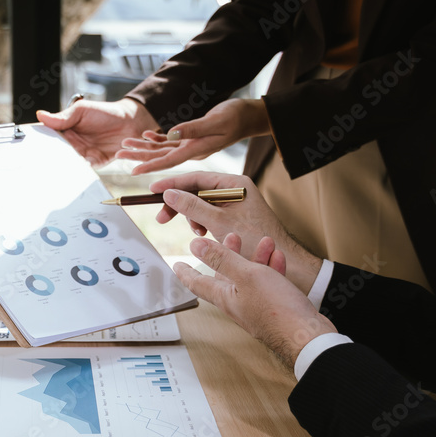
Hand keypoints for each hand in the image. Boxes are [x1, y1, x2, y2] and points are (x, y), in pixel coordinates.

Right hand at [36, 98, 158, 166]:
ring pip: (68, 162)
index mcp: (65, 130)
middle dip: (48, 159)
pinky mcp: (94, 162)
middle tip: (36, 166)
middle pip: (57, 153)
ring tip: (50, 173)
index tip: (29, 149)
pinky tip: (72, 173)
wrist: (130, 122)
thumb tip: (40, 115)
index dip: (40, 143)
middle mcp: (72, 143)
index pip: (49, 137)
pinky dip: (78, 172)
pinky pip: (84, 168)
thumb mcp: (81, 111)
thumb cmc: (105, 112)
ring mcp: (82, 154)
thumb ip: (62, 117)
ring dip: (61, 167)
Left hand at [115, 99, 270, 173]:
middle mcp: (191, 152)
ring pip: (163, 150)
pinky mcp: (192, 139)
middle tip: (118, 152)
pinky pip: (171, 143)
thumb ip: (194, 128)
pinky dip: (158, 139)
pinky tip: (147, 135)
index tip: (133, 171)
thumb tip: (171, 133)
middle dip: (139, 156)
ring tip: (125, 143)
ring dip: (144, 147)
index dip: (150, 166)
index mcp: (196, 150)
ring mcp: (191, 147)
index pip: (169, 161)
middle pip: (160, 157)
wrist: (248, 116)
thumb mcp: (215, 121)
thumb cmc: (235, 117)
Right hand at [153, 172, 321, 293]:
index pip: (197, 177)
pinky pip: (211, 215)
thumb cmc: (256, 239)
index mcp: (235, 183)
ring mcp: (235, 203)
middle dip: (180, 205)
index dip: (173, 184)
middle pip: (197, 190)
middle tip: (163, 217)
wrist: (281, 259)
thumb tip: (169, 194)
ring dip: (193, 218)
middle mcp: (235, 189)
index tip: (154, 191)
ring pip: (202, 205)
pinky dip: (203, 225)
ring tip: (197, 232)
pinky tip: (204, 235)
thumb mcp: (218, 222)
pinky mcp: (235, 216)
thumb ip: (192, 206)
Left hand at [175, 235, 335, 368]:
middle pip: (226, 276)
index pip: (197, 283)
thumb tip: (195, 246)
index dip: (186, 272)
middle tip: (231, 236)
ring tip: (265, 241)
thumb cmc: (276, 309)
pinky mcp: (275, 309)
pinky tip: (279, 257)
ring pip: (251, 278)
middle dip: (229, 254)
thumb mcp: (246, 275)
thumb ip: (222, 259)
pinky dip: (272, 269)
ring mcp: (257, 307)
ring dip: (256, 257)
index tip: (177, 265)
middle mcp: (238, 304)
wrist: (307, 336)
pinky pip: (269, 285)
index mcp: (225, 297)